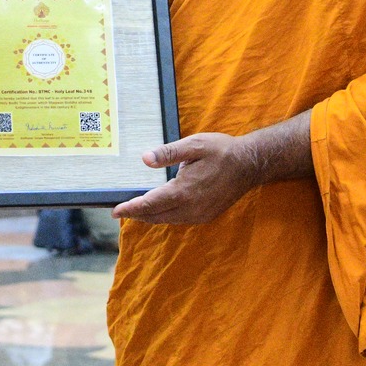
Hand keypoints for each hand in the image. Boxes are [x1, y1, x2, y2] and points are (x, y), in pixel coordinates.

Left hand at [113, 132, 261, 224]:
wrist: (250, 165)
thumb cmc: (221, 151)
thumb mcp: (193, 145)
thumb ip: (168, 153)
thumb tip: (145, 159)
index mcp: (183, 191)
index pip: (150, 204)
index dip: (131, 208)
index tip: (115, 210)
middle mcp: (190, 208)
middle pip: (156, 216)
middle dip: (137, 214)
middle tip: (122, 210)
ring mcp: (199, 214)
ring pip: (167, 220)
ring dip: (151, 216)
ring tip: (137, 210)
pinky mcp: (206, 216)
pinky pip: (180, 220)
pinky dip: (166, 216)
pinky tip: (161, 209)